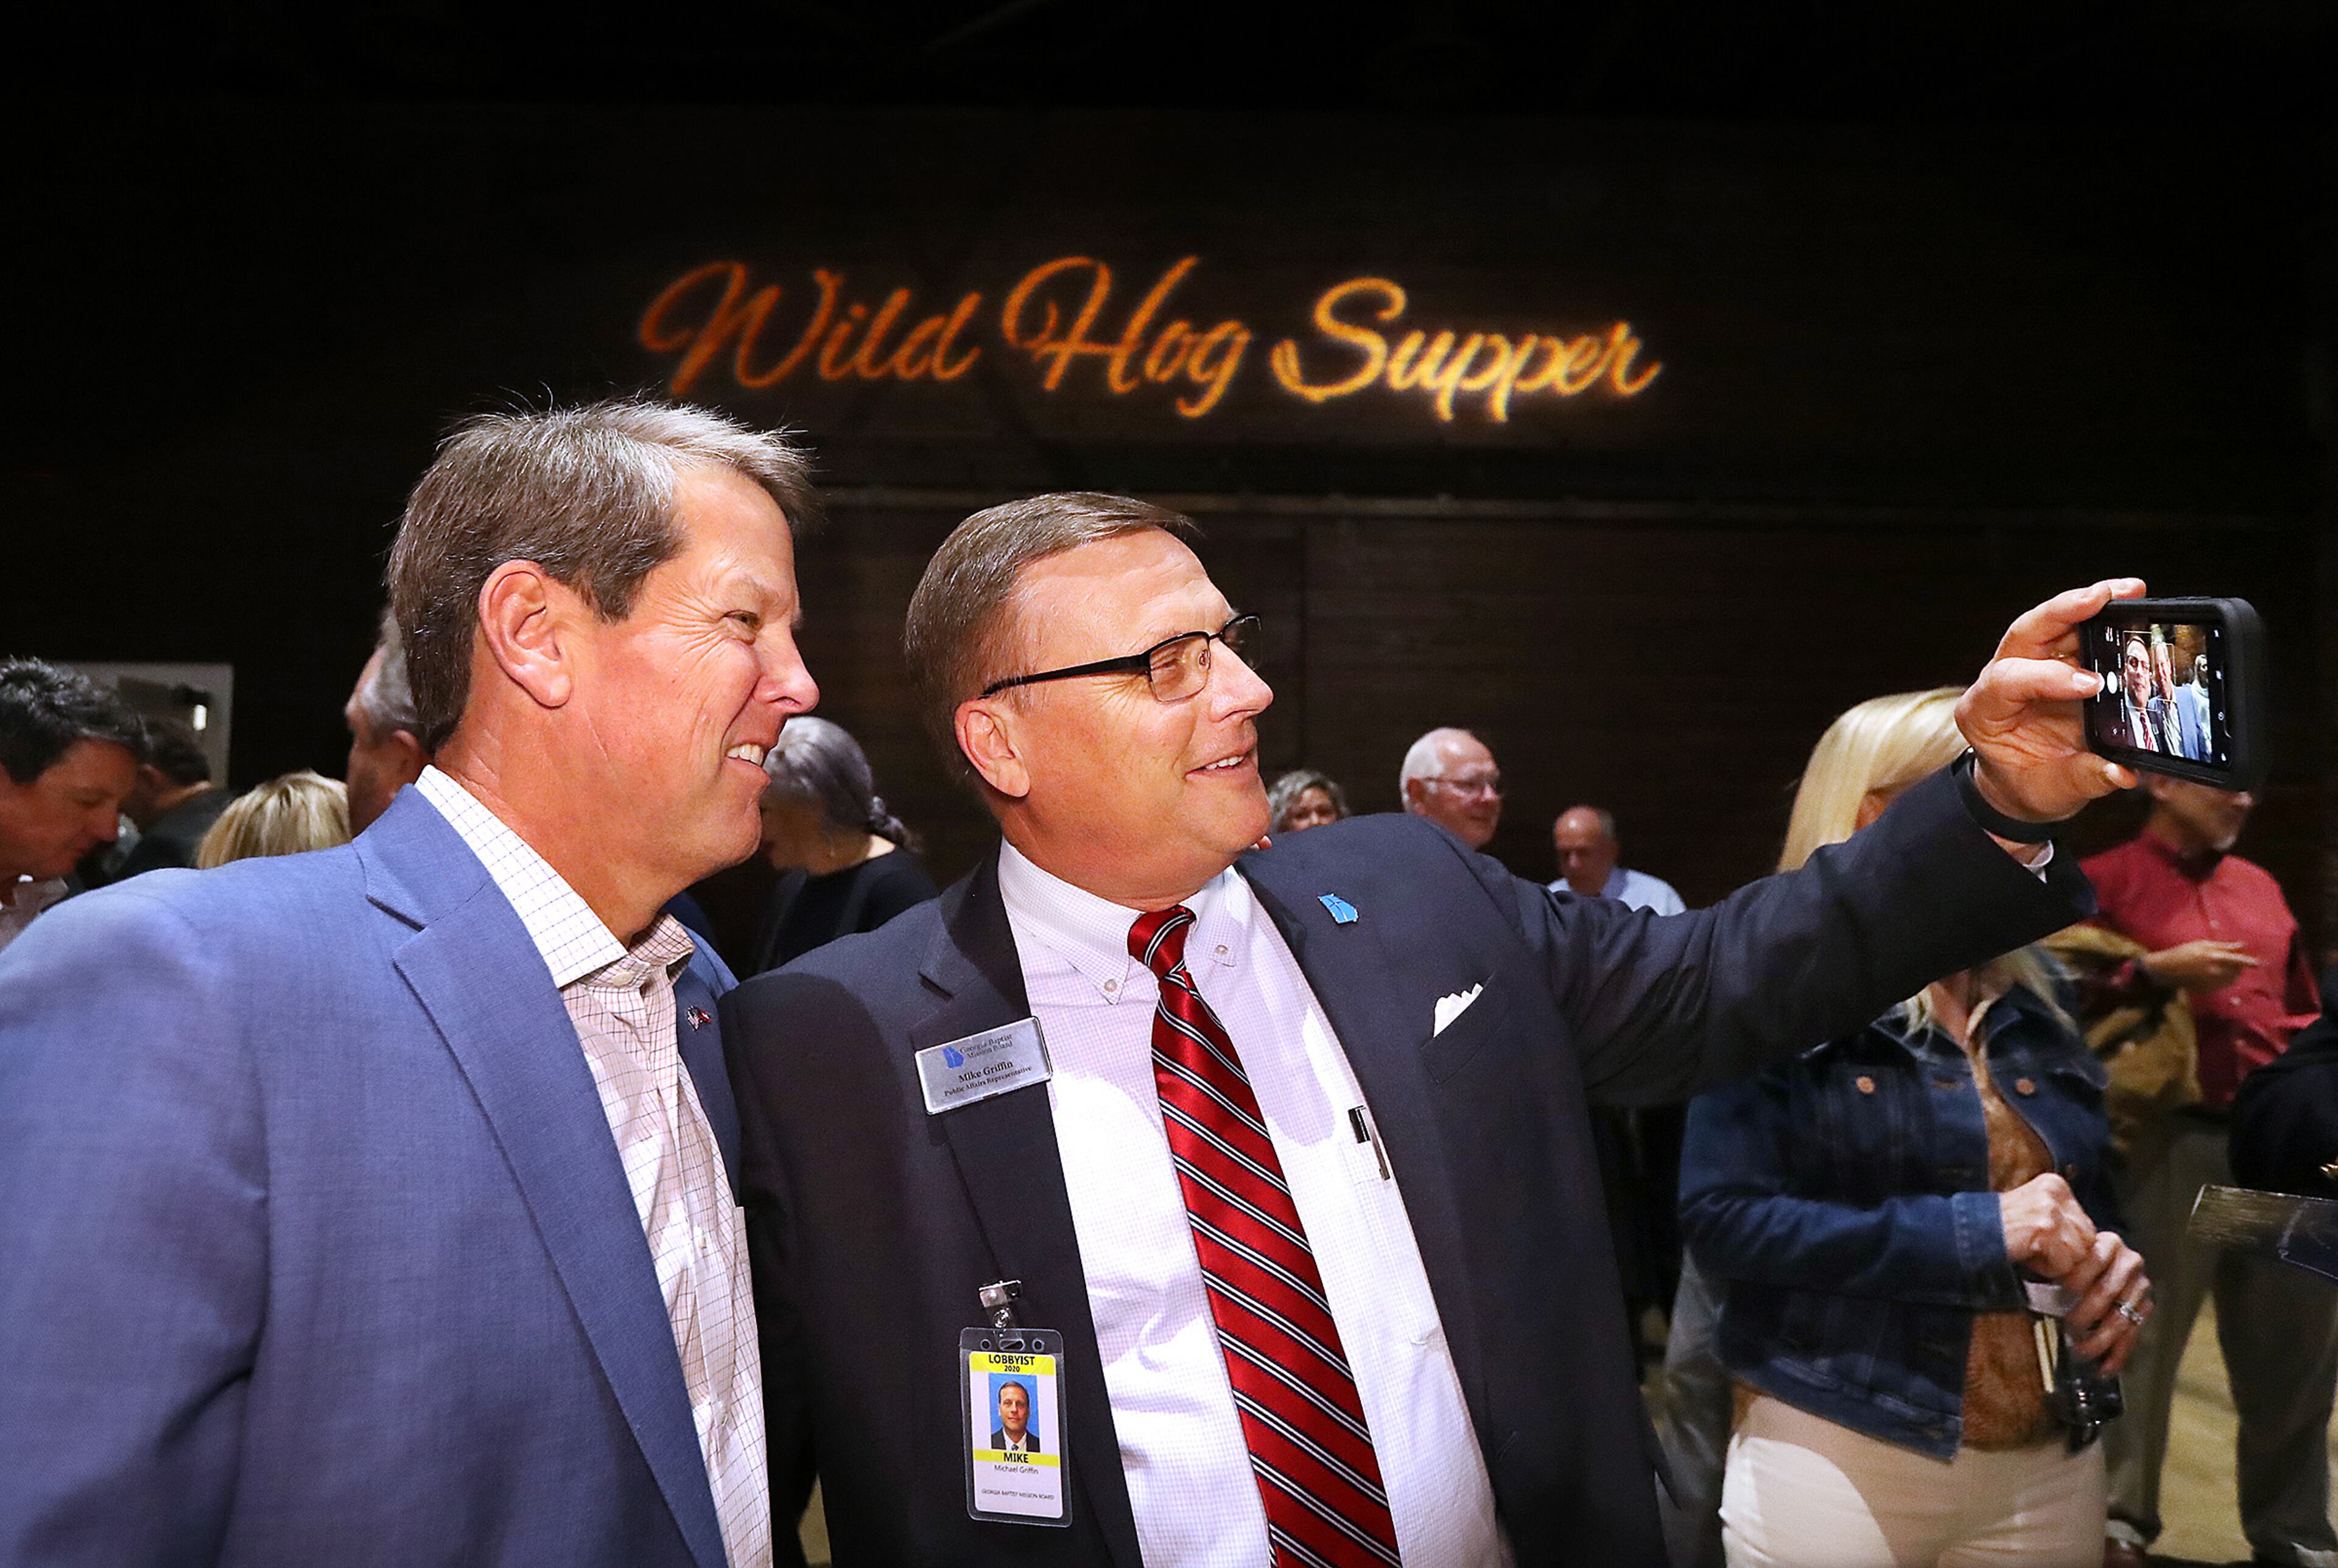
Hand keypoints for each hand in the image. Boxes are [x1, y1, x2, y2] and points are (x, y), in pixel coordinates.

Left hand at [1956, 579, 2146, 823]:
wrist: (2020, 786)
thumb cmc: (2027, 786)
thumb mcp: (2051, 793)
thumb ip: (2085, 778)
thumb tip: (2122, 770)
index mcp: (1983, 713)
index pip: (2007, 679)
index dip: (2049, 677)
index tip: (2092, 685)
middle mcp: (1998, 681)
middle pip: (2024, 634)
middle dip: (2064, 610)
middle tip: (2106, 596)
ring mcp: (2025, 667)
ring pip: (2050, 624)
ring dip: (2089, 604)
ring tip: (2130, 591)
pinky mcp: (2053, 662)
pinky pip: (2073, 633)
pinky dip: (2101, 618)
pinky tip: (2128, 606)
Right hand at [1999, 1172, 2096, 1279]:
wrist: (1969, 1234)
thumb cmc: (2002, 1230)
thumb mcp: (2035, 1212)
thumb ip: (2063, 1219)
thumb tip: (2092, 1241)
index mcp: (2056, 1185)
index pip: (2086, 1225)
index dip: (2066, 1242)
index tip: (2041, 1241)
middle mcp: (2055, 1192)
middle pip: (2088, 1238)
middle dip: (2067, 1252)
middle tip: (2038, 1249)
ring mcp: (2050, 1210)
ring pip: (2079, 1253)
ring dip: (2057, 1262)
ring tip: (2032, 1252)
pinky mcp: (2045, 1228)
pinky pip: (2065, 1264)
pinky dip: (2048, 1269)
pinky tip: (2028, 1258)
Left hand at [2060, 1228, 2151, 1372]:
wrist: (2106, 1258)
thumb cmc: (2077, 1259)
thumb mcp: (2065, 1254)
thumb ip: (2053, 1262)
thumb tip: (2030, 1275)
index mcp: (2107, 1244)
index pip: (2090, 1263)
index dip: (2073, 1281)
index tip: (2059, 1296)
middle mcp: (2129, 1263)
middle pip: (2105, 1293)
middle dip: (2084, 1315)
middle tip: (2067, 1329)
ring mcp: (2140, 1287)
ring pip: (2120, 1318)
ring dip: (2099, 1340)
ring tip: (2080, 1351)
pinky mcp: (2145, 1308)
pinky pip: (2131, 1335)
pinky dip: (2116, 1354)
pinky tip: (2104, 1368)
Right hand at [2141, 939, 2258, 992]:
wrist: (2166, 970)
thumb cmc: (2182, 952)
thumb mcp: (2201, 945)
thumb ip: (2222, 946)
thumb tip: (2241, 945)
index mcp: (2215, 958)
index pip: (2238, 960)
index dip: (2250, 962)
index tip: (2260, 963)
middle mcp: (2216, 971)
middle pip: (2236, 971)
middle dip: (2239, 967)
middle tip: (2235, 962)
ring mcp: (2212, 982)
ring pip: (2231, 980)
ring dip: (2233, 975)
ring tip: (2227, 969)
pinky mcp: (2207, 989)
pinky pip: (2221, 985)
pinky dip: (2223, 980)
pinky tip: (2215, 975)